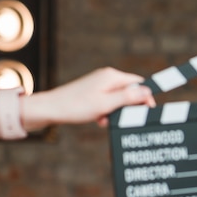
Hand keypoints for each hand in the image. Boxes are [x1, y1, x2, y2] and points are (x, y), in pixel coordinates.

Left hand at [24, 67, 155, 129]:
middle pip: (129, 91)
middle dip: (128, 107)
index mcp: (112, 76)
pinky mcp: (93, 92)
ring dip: (117, 111)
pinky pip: (108, 101)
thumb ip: (128, 97)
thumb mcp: (106, 104)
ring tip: (106, 119)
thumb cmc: (76, 106)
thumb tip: (147, 92)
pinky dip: (107, 111)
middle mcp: (107, 77)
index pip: (139, 83)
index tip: (146, 111)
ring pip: (119, 98)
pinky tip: (99, 119)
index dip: (145, 97)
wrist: (50, 109)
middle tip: (123, 119)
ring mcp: (99, 84)